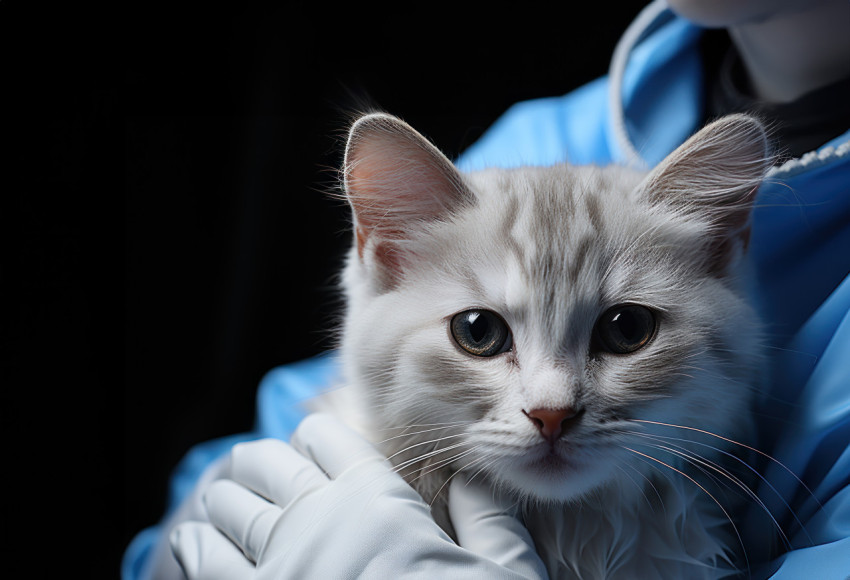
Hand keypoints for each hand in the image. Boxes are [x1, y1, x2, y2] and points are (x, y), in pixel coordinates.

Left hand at [169, 413, 547, 578]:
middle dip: (264, 460)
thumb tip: (471, 480)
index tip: (316, 445)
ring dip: (229, 496)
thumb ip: (490, 518)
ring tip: (227, 498)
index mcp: (380, 505)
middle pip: (269, 464)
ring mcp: (280, 568)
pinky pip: (205, 560)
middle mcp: (320, 524)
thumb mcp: (509, 575)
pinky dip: (197, 542)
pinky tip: (197, 538)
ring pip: (232, 505)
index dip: (318, 437)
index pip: (327, 439)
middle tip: (262, 466)